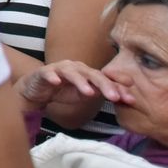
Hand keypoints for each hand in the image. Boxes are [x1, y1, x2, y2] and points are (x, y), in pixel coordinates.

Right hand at [17, 59, 131, 111]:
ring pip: (73, 73)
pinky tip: (56, 82)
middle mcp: (76, 68)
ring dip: (81, 82)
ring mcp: (59, 69)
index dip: (118, 87)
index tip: (131, 99)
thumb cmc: (62, 90)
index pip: (106, 79)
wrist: (37, 89)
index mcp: (88, 72)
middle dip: (105, 85)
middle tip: (114, 97)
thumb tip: (124, 96)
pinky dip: (52, 76)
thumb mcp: (85, 93)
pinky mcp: (44, 73)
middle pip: (93, 74)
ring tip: (89, 93)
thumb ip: (101, 93)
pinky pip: (48, 73)